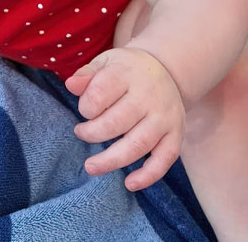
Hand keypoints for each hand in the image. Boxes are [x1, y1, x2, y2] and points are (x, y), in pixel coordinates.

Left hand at [64, 46, 184, 191]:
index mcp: (127, 74)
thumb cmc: (127, 70)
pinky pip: (165, 159)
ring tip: (91, 166)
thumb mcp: (105, 62)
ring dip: (111, 160)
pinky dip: (148, 175)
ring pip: (138, 144)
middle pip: (116, 123)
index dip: (85, 107)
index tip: (85, 109)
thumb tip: (71, 85)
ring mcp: (164, 116)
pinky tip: (130, 184)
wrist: (166, 70)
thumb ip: (87, 74)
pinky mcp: (176, 134)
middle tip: (81, 133)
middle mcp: (149, 96)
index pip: (99, 95)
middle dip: (92, 133)